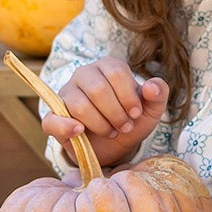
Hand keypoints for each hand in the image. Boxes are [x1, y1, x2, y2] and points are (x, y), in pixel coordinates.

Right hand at [40, 55, 169, 169]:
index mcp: (108, 66)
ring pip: (79, 105)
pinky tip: (81, 132)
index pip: (116, 72)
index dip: (128, 96)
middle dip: (116, 113)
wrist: (115, 146)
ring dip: (101, 124)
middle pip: (98, 89)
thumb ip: (158, 93)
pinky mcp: (53, 118)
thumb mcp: (152, 109)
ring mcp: (66, 95)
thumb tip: (151, 86)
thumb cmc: (132, 120)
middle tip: (125, 127)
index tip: (136, 114)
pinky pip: (52, 120)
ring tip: (111, 132)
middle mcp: (84, 75)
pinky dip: (66, 127)